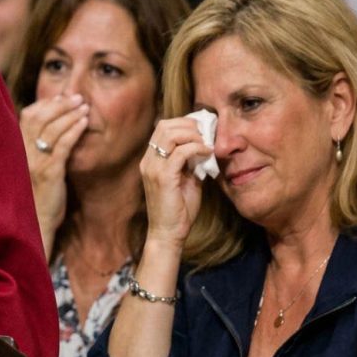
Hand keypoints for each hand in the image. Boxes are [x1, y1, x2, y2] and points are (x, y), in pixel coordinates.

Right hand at [20, 94, 88, 255]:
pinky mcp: (49, 173)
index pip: (28, 116)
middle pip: (39, 117)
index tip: (62, 97)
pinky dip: (73, 131)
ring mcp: (35, 162)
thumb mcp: (34, 166)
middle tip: (77, 97)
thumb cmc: (38, 194)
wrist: (36, 224)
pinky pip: (62, 146)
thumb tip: (55, 124)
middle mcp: (23, 152)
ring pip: (52, 129)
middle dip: (60, 104)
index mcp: (17, 148)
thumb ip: (39, 146)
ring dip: (70, 114)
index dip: (46, 103)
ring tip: (84, 107)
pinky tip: (83, 123)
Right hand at [142, 117, 213, 247]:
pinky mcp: (163, 177)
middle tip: (206, 134)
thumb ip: (190, 161)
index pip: (162, 127)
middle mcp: (148, 161)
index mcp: (151, 160)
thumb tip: (204, 146)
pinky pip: (181, 152)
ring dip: (193, 135)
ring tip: (206, 144)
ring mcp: (153, 168)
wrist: (169, 233)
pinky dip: (197, 148)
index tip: (202, 130)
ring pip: (170, 134)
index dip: (183, 123)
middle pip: (164, 125)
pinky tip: (207, 153)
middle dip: (188, 124)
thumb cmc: (178, 209)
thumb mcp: (185, 178)